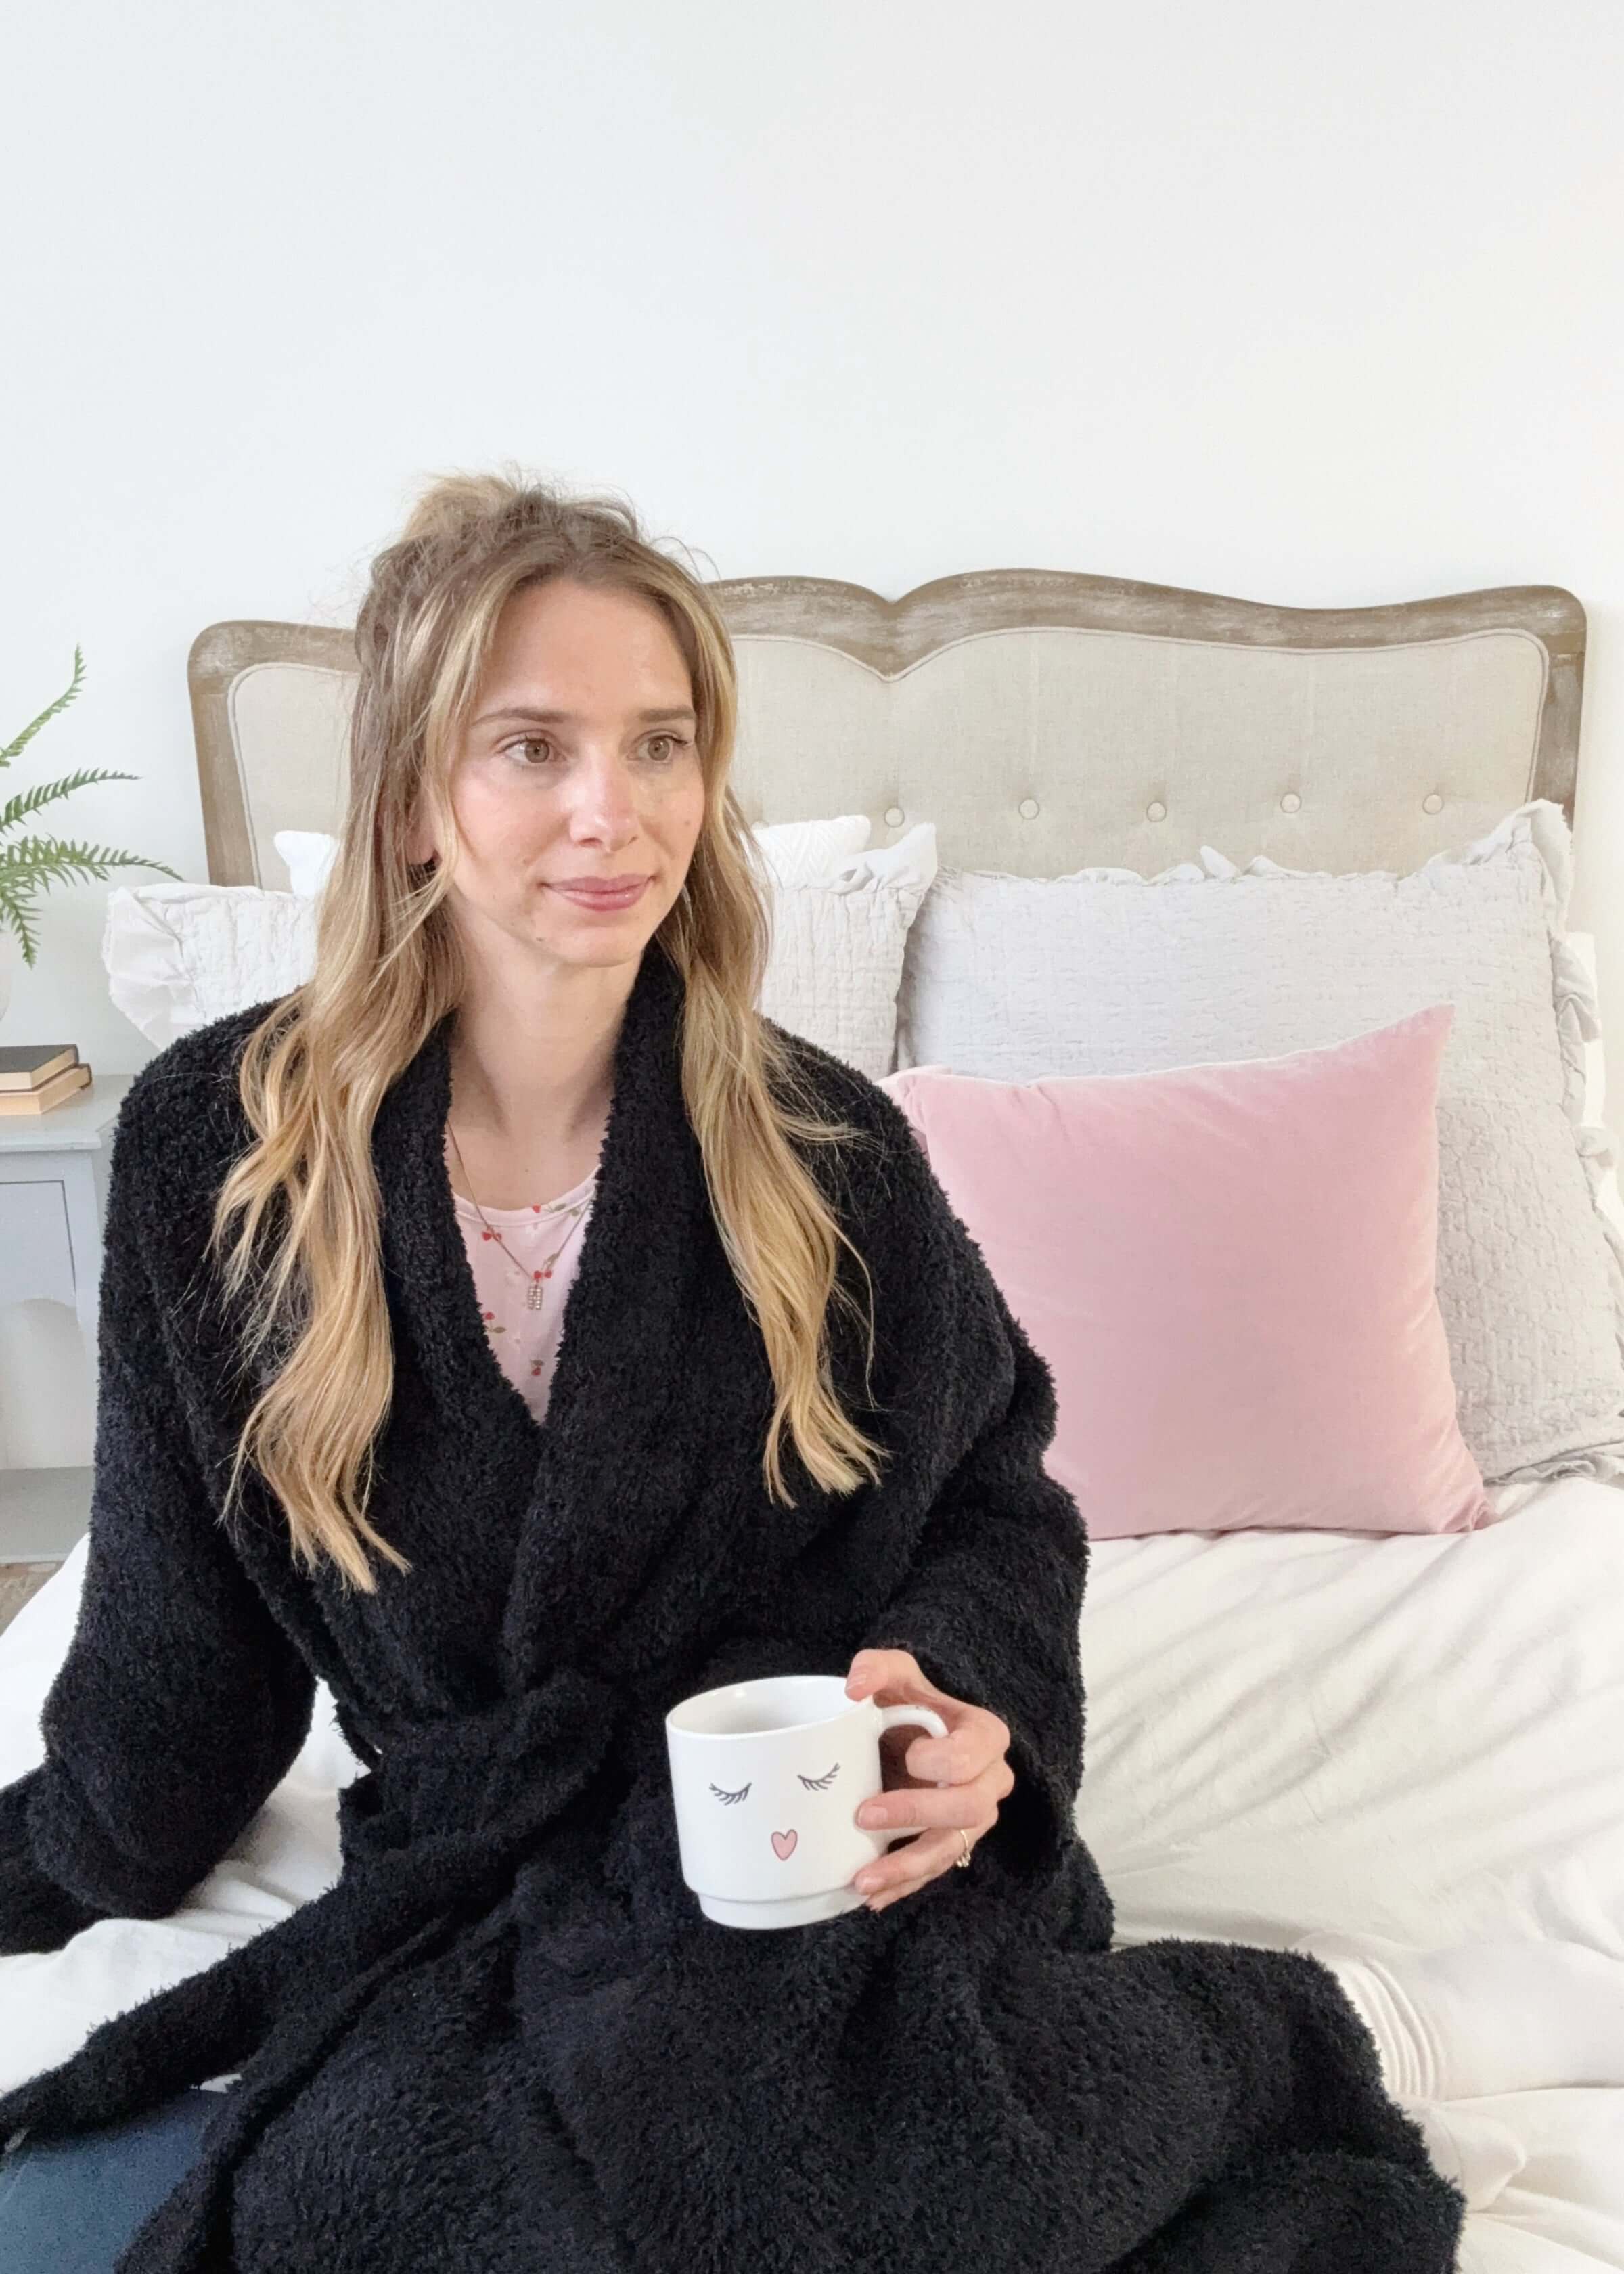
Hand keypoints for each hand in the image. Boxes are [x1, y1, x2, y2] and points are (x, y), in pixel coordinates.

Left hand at [843, 1648, 1014, 1911]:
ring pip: (950, 1850)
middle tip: (863, 1814)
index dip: (942, 1762)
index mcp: (985, 1737)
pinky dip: (901, 1885)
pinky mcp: (951, 1845)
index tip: (907, 1756)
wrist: (910, 1733)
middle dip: (916, 1815)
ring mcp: (972, 1820)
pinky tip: (869, 1897)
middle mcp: (989, 1783)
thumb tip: (853, 1688)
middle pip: (968, 1809)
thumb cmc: (910, 1701)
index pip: (973, 1755)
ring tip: (862, 1880)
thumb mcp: (898, 1675)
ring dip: (906, 1867)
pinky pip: (932, 1873)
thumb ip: (877, 1667)